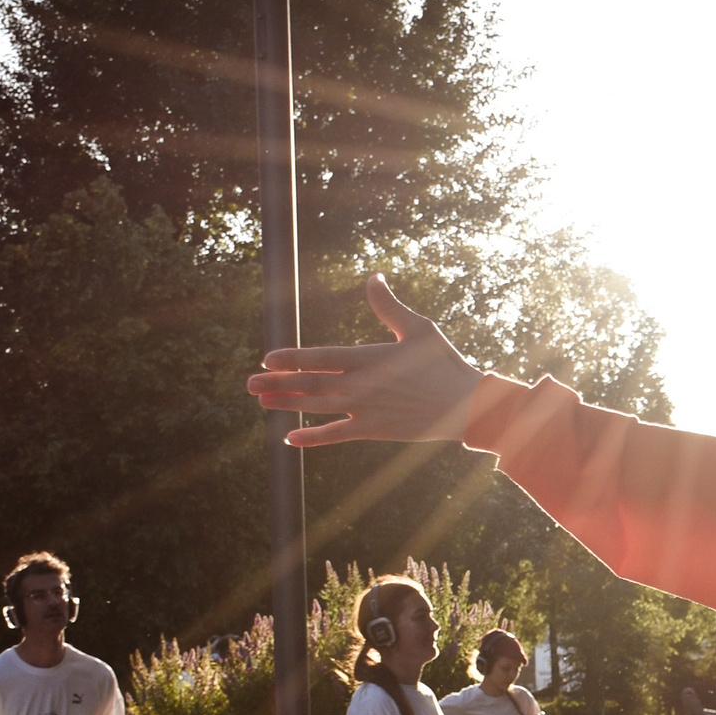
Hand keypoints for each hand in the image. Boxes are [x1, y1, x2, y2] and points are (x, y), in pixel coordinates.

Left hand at [248, 276, 482, 446]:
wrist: (466, 405)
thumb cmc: (444, 363)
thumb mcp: (418, 329)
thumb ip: (388, 306)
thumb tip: (373, 276)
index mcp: (369, 357)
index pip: (321, 358)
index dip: (293, 359)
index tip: (268, 359)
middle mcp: (362, 385)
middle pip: (312, 384)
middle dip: (279, 383)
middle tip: (249, 384)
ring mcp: (366, 410)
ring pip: (318, 408)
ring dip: (288, 405)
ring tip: (262, 402)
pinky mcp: (374, 429)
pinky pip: (336, 434)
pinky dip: (313, 437)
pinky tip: (290, 438)